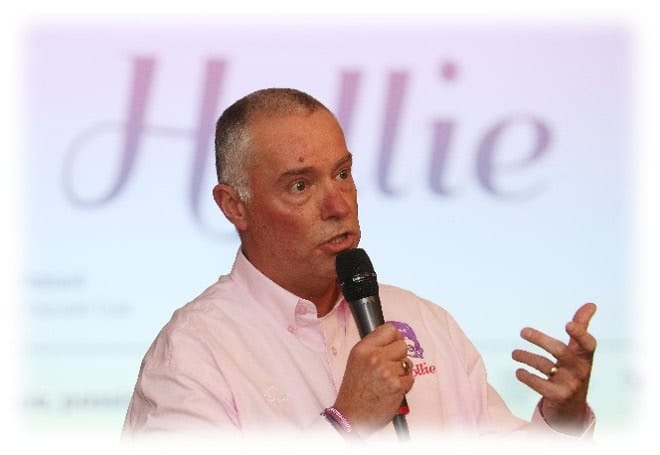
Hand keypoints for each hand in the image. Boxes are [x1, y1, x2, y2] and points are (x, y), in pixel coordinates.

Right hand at [333, 323, 413, 436]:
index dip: (395, 338)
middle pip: (402, 345)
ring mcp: (386, 371)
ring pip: (407, 363)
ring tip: (388, 380)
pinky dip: (404, 385)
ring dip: (402, 372)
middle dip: (399, 356)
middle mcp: (374, 357)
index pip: (390, 329)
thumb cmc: (354, 391)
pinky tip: (392, 389)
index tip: (394, 344)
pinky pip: (410, 378)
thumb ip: (373, 347)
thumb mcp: (356, 361)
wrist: (351, 415)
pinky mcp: (397, 386)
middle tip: (389, 367)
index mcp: (363, 349)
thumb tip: (393, 337)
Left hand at [512, 302, 596, 434]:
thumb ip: (581, 328)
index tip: (568, 324)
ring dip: (526, 357)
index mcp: (585, 357)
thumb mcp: (579, 352)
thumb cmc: (573, 371)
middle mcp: (580, 370)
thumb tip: (591, 304)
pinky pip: (539, 384)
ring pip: (545, 366)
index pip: (587, 344)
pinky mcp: (558, 396)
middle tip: (523, 331)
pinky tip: (519, 371)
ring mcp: (570, 384)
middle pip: (560, 351)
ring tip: (514, 353)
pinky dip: (526, 377)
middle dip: (540, 339)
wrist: (572, 407)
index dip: (579, 334)